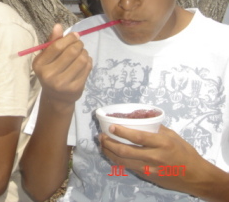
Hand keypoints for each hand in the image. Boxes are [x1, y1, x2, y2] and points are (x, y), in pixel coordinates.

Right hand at [32, 24, 91, 110]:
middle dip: (78, 44)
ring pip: (82, 59)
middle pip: (72, 51)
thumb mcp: (46, 57)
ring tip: (81, 53)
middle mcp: (49, 75)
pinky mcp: (75, 88)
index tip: (75, 35)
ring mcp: (63, 83)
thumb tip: (58, 26)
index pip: (57, 46)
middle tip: (79, 44)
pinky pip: (87, 68)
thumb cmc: (51, 72)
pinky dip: (88, 61)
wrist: (57, 98)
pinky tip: (84, 62)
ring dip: (84, 52)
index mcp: (39, 65)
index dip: (69, 38)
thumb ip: (52, 41)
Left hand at [99, 124, 226, 198]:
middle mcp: (154, 157)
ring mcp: (149, 169)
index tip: (111, 127)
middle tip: (101, 136)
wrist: (195, 176)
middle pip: (126, 151)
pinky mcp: (146, 176)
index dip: (122, 132)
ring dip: (109, 152)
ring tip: (102, 144)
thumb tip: (139, 120)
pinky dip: (117, 160)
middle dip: (110, 143)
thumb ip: (156, 129)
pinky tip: (111, 154)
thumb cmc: (185, 153)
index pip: (138, 137)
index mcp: (162, 144)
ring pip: (123, 161)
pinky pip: (127, 167)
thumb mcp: (173, 136)